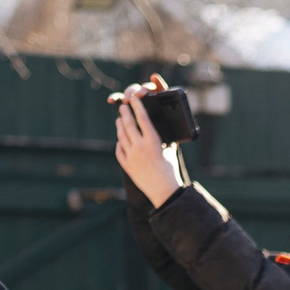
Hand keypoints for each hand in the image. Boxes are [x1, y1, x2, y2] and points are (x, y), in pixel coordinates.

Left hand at [111, 76, 186, 207]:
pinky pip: (119, 150)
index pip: (143, 118)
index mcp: (153, 141)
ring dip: (120, 126)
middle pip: (128, 124)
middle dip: (124, 113)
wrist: (163, 190)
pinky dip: (119, 143)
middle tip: (122, 106)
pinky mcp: (127, 165)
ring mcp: (131, 156)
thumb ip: (163, 139)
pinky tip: (120, 140)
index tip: (133, 99)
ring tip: (119, 120)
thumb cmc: (170, 169)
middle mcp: (140, 147)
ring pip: (121, 136)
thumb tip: (160, 128)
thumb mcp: (169, 150)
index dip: (137, 106)